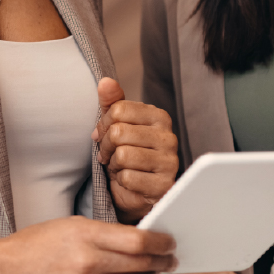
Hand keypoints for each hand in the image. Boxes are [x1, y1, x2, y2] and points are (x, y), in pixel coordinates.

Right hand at [0, 216, 175, 273]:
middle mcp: (88, 265)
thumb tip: (141, 240)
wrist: (8, 271)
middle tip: (169, 259)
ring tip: (151, 272)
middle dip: (161, 262)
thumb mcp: (73, 225)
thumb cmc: (39, 243)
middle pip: (141, 266)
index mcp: (86, 236)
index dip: (161, 243)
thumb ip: (107, 233)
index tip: (169, 242)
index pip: (138, 242)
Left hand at [92, 77, 178, 222]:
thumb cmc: (127, 153)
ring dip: (114, 165)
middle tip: (111, 155)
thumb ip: (112, 102)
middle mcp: (168, 137)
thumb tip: (105, 81)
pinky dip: (122, 181)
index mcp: (158, 116)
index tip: (105, 135)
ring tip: (121, 167)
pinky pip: (128, 178)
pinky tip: (130, 181)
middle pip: (118, 133)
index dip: (103, 125)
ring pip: (122, 155)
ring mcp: (169, 161)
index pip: (117, 110)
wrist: (135, 191)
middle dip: (107, 146)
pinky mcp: (164, 184)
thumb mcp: (116, 124)